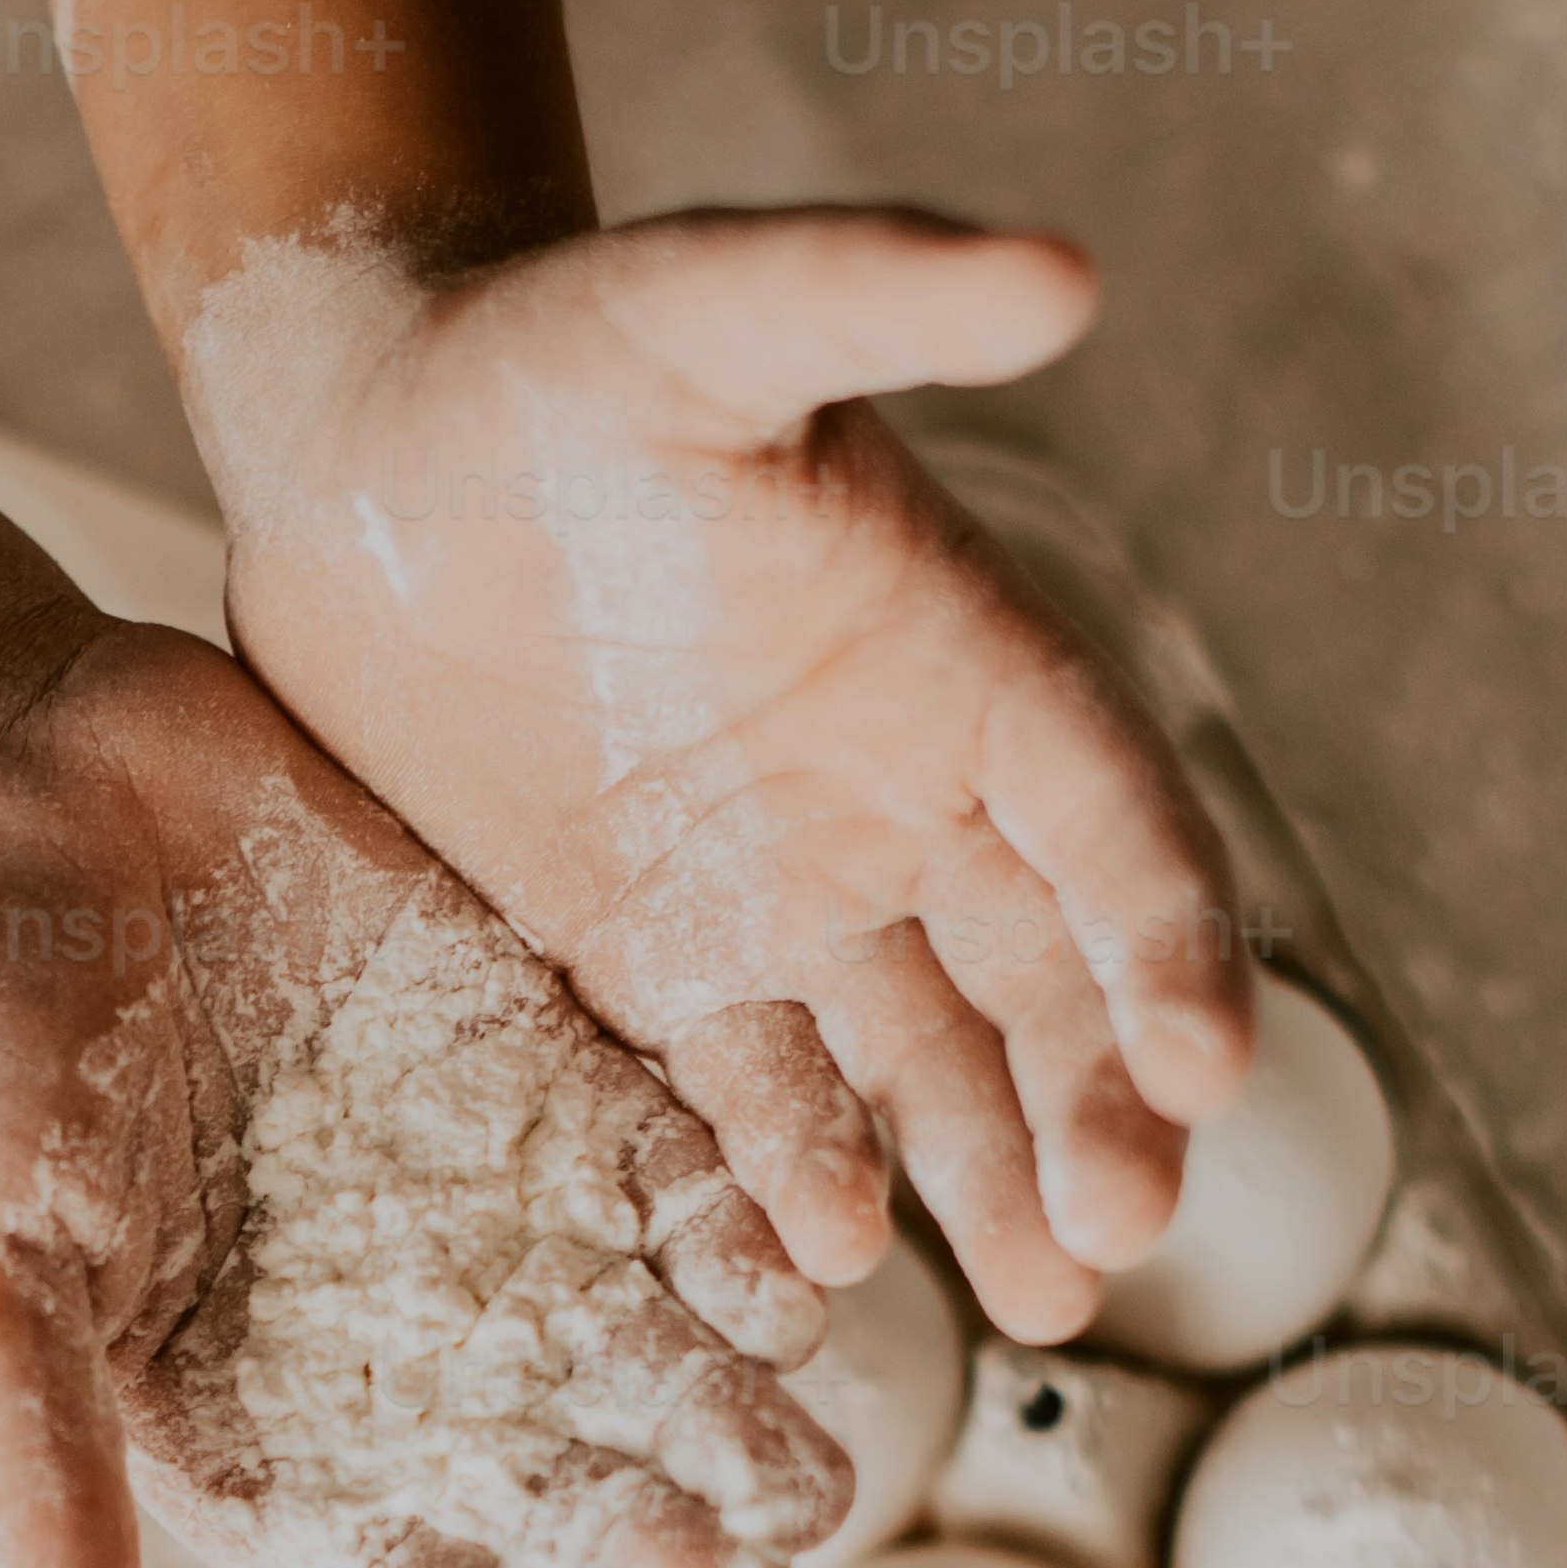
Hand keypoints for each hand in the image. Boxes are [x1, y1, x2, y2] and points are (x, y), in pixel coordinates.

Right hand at [0, 612, 848, 1567]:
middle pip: (566, 1494)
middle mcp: (387, 1349)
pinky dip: (749, 1231)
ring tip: (810, 1468)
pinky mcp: (544, 1068)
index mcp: (249, 1430)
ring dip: (743, 1423)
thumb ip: (30, 1453)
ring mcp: (480, 1210)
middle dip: (670, 1557)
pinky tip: (802, 1278)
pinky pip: (683, 1173)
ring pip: (654, 1356)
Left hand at [188, 209, 1256, 1341]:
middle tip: (1124, 1234)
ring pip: (927, 1062)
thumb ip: (870, 293)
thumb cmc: (541, 354)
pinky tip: (826, 1263)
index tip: (1212, 1064)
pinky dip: (794, 1174)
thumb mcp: (703, 308)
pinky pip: (751, 1092)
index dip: (1169, 940)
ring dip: (989, 1177)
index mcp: (958, 657)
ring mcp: (785, 894)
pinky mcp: (656, 962)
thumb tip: (1060, 271)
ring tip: (1047, 1296)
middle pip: (1046, 980)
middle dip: (1097, 1108)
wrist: (354, 449)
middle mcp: (901, 796)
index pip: (1108, 823)